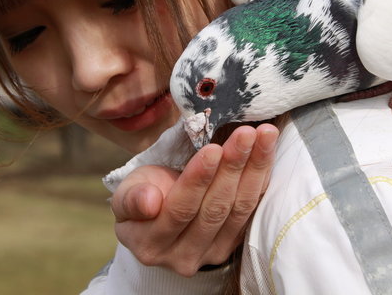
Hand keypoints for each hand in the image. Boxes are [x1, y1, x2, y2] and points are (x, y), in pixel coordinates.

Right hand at [110, 123, 278, 276]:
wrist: (157, 214)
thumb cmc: (142, 195)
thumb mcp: (126, 194)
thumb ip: (132, 200)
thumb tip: (149, 202)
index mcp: (151, 244)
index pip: (179, 210)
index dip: (198, 180)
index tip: (213, 149)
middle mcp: (183, 256)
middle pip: (214, 210)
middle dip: (232, 167)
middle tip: (245, 134)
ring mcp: (212, 254)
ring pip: (239, 210)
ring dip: (254, 169)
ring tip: (263, 135)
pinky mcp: (233, 244)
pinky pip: (252, 209)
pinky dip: (261, 178)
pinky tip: (266, 151)